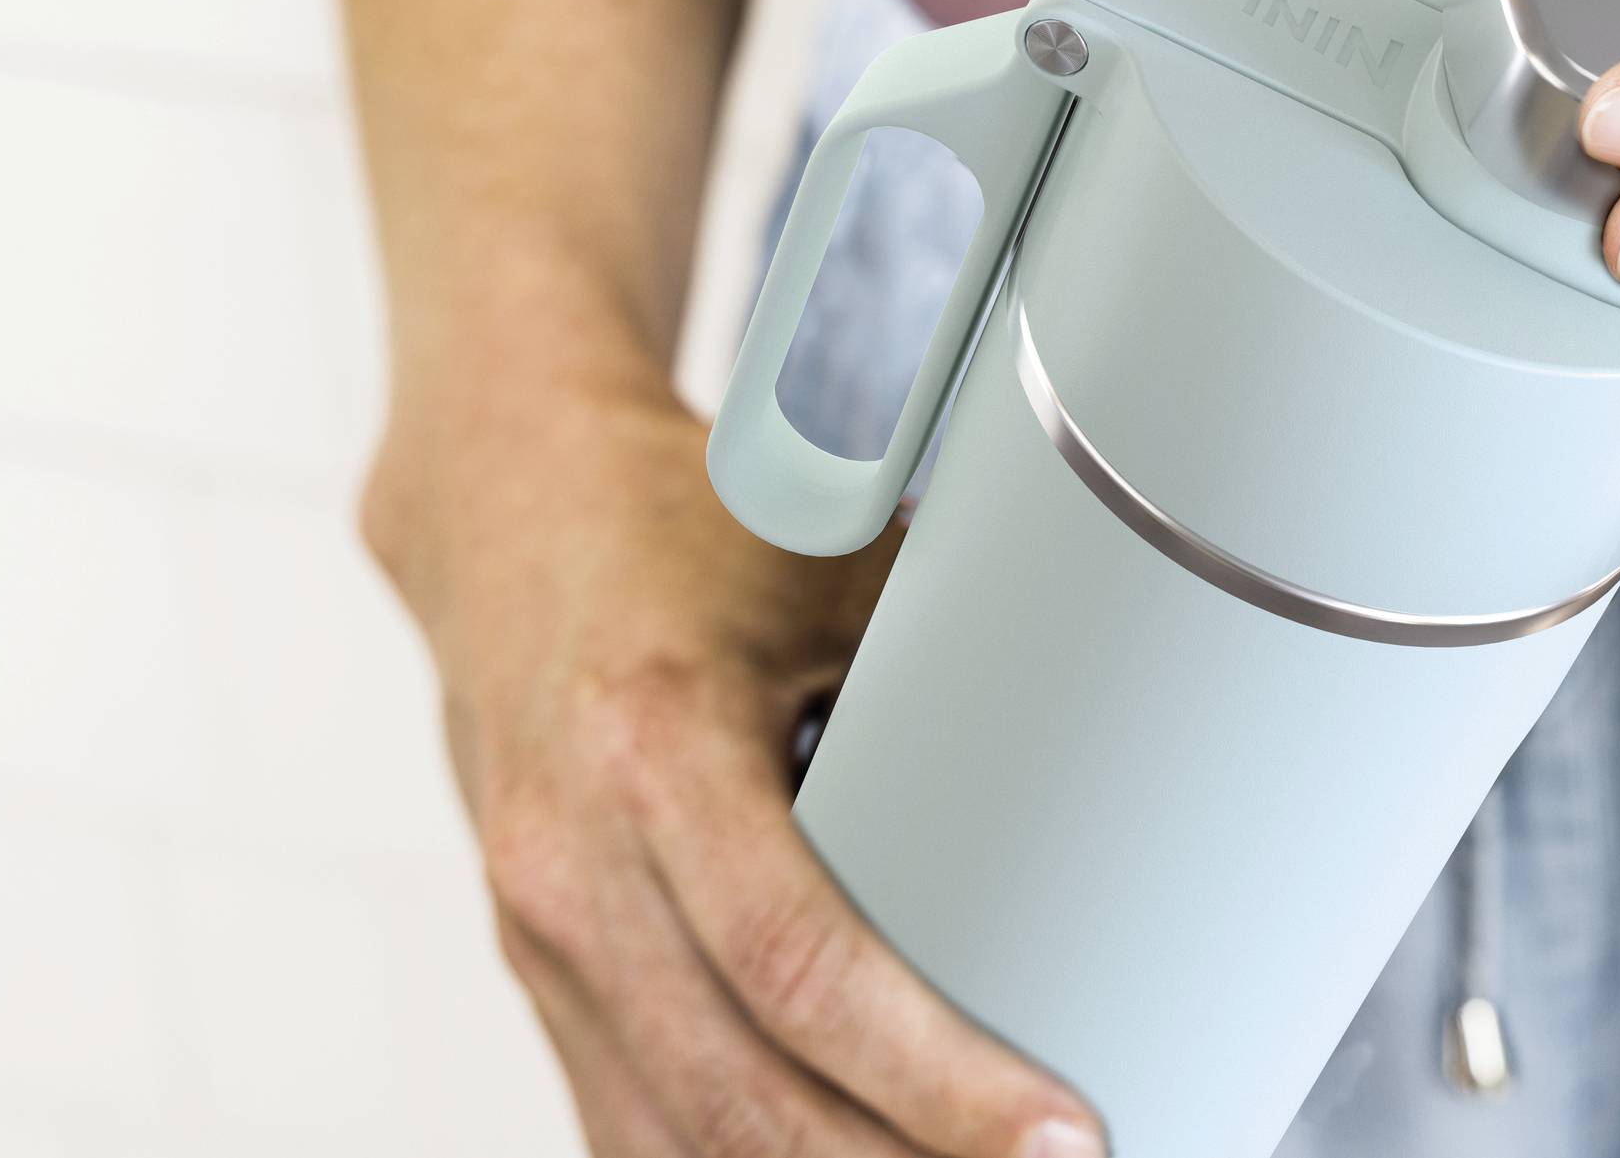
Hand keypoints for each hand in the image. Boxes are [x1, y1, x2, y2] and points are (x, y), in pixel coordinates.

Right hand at [361, 377, 1103, 1157]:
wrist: (506, 522)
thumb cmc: (686, 533)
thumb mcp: (834, 570)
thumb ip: (949, 680)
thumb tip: (1113, 771)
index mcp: (654, 747)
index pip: (799, 962)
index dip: (933, 1074)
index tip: (1057, 1134)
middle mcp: (574, 863)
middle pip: (743, 1094)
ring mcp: (537, 940)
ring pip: (681, 1139)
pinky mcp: (537, 981)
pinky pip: (633, 1123)